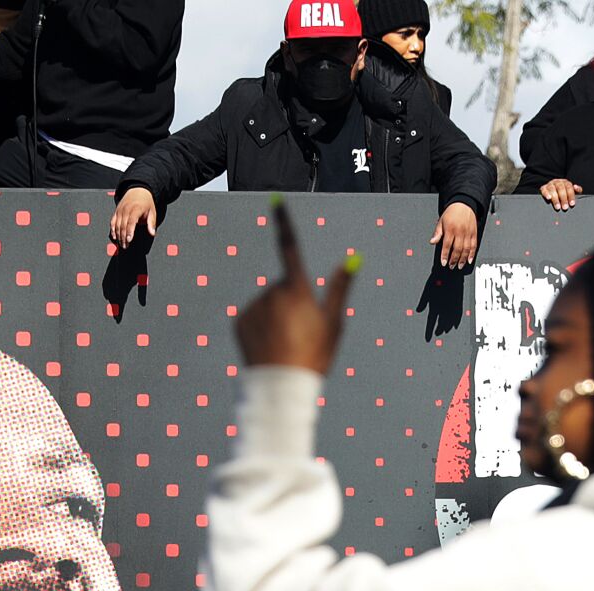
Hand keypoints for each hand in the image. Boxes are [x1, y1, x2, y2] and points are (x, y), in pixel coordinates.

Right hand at [111, 188, 158, 247]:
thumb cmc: (145, 202)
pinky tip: (114, 236)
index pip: (131, 222)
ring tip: (121, 244)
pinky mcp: (116, 211)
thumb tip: (152, 233)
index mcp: (135, 209)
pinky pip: (113, 221)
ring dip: (118, 235)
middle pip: (123, 225)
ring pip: (117, 225)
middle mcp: (126, 209)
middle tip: (125, 246)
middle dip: (123, 237)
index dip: (129, 232)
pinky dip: (112, 229)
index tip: (129, 240)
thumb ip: (152, 223)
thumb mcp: (152, 212)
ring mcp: (120, 210)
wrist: (137, 190)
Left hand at [233, 200, 355, 375]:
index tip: (276, 201)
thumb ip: (340, 287)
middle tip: (301, 333)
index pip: (290, 247)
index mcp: (297, 289)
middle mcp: (272, 291)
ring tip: (285, 343)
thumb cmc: (314, 355)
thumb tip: (353, 259)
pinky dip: (261, 327)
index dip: (284, 223)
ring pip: (268, 303)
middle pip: (284, 287)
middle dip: (291, 302)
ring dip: (276, 317)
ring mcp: (254, 305)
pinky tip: (270, 346)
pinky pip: (254, 317)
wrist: (281, 386)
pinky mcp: (240, 320)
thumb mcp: (333, 323)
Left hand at [430, 202, 478, 268]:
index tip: (443, 262)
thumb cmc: (452, 212)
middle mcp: (460, 231)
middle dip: (454, 259)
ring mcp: (468, 233)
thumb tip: (432, 242)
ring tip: (459, 265)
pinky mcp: (474, 233)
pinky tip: (469, 260)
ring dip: (462, 259)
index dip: (445, 255)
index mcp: (450, 229)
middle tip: (451, 266)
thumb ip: (437, 233)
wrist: (464, 204)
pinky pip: (474, 245)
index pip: (447, 245)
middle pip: (457, 249)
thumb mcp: (441, 221)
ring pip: (466, 249)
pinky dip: (472, 254)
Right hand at [538, 178, 582, 210]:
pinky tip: (549, 198)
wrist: (553, 189)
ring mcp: (550, 185)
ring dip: (555, 199)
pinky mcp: (543, 188)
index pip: (569, 187)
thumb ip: (577, 190)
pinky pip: (544, 190)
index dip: (571, 195)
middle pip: (561, 188)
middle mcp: (558, 182)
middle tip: (565, 207)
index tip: (572, 204)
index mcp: (565, 182)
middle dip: (563, 198)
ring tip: (558, 207)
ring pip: (552, 189)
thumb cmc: (564, 192)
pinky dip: (546, 194)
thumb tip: (576, 188)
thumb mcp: (571, 191)